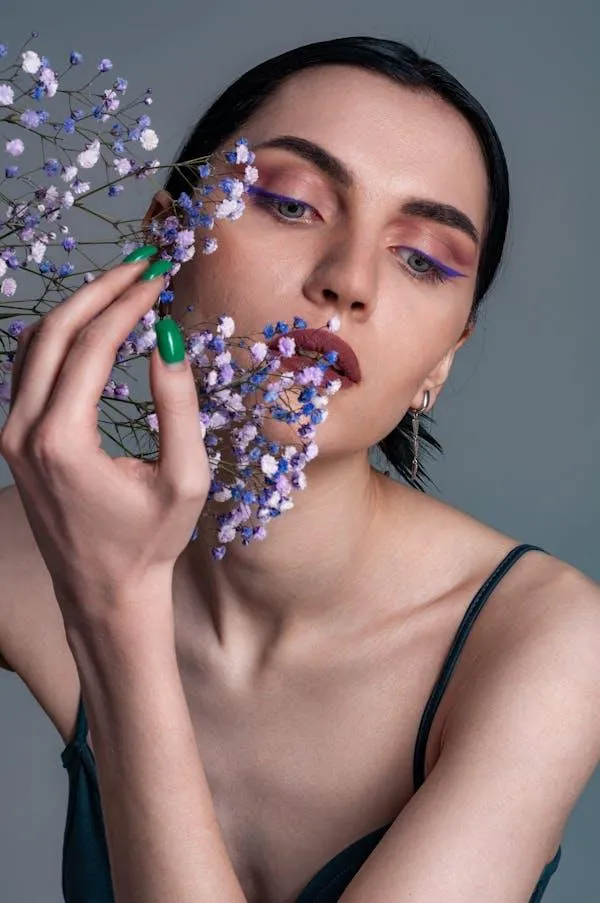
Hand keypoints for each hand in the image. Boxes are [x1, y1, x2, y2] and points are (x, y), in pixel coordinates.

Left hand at [0, 255, 209, 627]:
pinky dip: (60, 340)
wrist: (103, 592)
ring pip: (32, 346)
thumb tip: (167, 336)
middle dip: (99, 291)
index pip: (92, 346)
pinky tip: (93, 329)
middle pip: (52, 332)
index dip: (129, 304)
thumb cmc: (150, 542)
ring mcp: (9, 437)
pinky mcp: (13, 442)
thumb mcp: (183, 478)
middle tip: (141, 266)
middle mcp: (22, 432)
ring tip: (121, 288)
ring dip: (76, 311)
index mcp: (62, 441)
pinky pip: (27, 371)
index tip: (160, 277)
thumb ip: (177, 404)